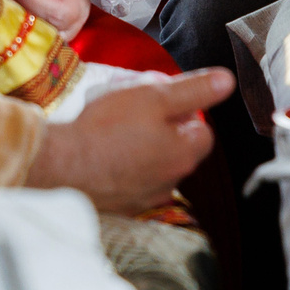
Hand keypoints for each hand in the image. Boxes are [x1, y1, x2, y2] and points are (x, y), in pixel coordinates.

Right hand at [29, 68, 230, 214]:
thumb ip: (195, 90)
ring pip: (155, 165)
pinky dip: (124, 167)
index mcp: (185, 154)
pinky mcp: (121, 206)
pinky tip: (104, 153)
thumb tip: (227, 82)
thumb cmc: (108, 127)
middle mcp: (171, 182)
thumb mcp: (155, 96)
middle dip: (164, 129)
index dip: (184, 111)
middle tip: (135, 111)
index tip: (160, 102)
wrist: (62, 165)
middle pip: (178, 148)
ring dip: (143, 148)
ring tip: (116, 130)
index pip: (202, 130)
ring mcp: (145, 197)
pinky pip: (132, 181)